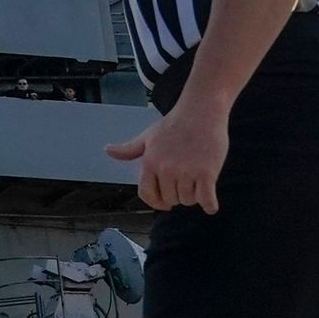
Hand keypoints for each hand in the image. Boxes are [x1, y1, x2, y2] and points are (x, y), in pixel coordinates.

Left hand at [106, 104, 227, 212]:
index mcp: (149, 163)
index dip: (156, 202)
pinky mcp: (207, 173)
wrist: (201, 112)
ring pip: (188, 201)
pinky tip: (210, 204)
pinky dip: (209, 205)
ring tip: (197, 180)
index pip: (147, 194)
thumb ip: (129, 149)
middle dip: (177, 195)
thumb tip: (108, 150)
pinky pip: (207, 200)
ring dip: (194, 196)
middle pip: (170, 200)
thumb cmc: (174, 124)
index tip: (164, 203)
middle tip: (185, 180)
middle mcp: (166, 169)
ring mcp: (186, 171)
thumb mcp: (148, 136)